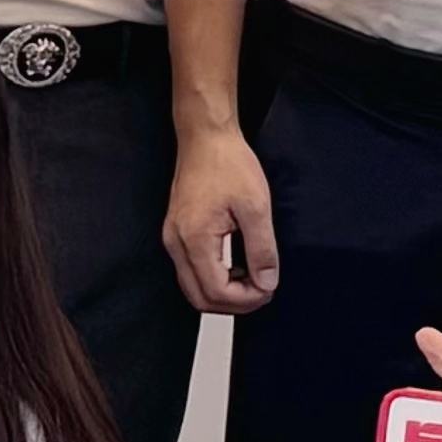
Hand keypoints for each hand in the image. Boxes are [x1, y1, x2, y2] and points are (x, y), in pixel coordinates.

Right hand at [166, 126, 281, 317]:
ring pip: (193, 287)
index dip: (245, 300)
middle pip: (199, 298)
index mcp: (194, 239)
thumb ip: (262, 249)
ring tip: (253, 280)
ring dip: (223, 292)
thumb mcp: (256, 206)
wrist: (206, 138)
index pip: (215, 292)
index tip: (268, 290)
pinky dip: (214, 278)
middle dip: (233, 303)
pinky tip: (237, 267)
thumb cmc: (227, 162)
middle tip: (262, 291)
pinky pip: (191, 270)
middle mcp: (176, 244)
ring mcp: (173, 239)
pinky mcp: (177, 233)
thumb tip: (267, 283)